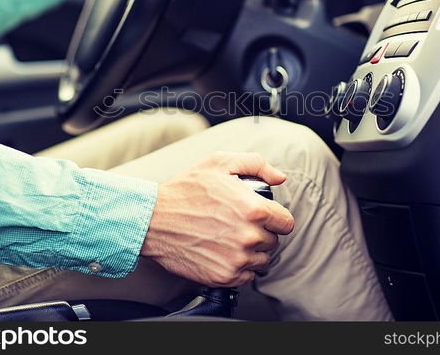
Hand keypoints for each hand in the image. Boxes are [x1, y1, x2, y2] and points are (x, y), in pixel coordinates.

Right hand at [140, 152, 294, 287]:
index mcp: (254, 209)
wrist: (153, 220)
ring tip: (230, 238)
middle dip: (261, 232)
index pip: (286, 222)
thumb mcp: (220, 163)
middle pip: (273, 241)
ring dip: (252, 251)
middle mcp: (249, 237)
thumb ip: (256, 165)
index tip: (263, 216)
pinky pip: (247, 276)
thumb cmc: (186, 190)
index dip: (276, 217)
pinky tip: (224, 252)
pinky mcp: (224, 277)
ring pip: (262, 260)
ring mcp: (237, 260)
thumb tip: (280, 177)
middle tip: (239, 224)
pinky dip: (240, 267)